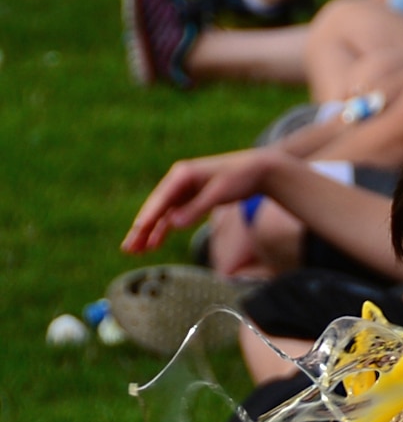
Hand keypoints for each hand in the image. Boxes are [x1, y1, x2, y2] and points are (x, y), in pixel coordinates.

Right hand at [124, 148, 283, 255]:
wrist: (257, 170)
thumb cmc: (239, 177)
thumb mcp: (220, 192)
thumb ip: (197, 208)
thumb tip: (173, 224)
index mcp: (182, 174)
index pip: (161, 199)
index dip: (148, 216)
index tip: (137, 230)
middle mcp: (177, 181)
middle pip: (155, 208)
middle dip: (141, 229)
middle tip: (127, 248)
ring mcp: (182, 191)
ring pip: (161, 215)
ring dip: (148, 232)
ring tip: (133, 251)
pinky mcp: (189, 200)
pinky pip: (172, 217)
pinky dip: (163, 230)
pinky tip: (153, 245)